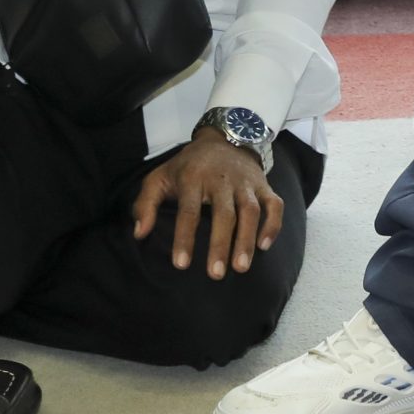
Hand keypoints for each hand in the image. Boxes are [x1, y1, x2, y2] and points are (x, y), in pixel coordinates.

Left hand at [132, 133, 282, 281]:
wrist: (224, 139)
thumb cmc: (187, 166)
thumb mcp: (159, 177)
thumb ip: (145, 204)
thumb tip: (139, 234)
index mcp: (193, 177)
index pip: (189, 210)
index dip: (185, 237)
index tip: (181, 264)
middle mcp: (222, 179)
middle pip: (224, 214)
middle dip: (220, 245)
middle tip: (216, 274)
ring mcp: (246, 182)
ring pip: (251, 211)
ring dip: (246, 239)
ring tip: (241, 267)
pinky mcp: (264, 185)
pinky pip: (274, 204)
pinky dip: (273, 224)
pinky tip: (265, 246)